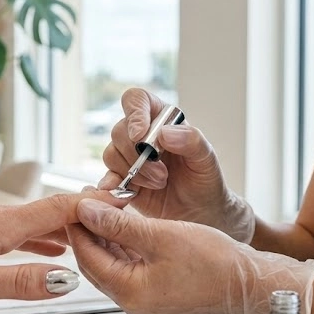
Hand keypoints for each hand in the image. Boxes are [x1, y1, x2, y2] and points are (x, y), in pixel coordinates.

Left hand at [0, 190, 125, 307]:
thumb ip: (19, 282)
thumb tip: (65, 279)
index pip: (58, 207)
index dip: (93, 205)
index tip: (124, 204)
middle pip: (49, 211)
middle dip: (84, 219)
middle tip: (117, 228)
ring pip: (31, 220)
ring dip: (61, 230)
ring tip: (89, 242)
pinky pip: (13, 228)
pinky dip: (37, 237)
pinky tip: (44, 251)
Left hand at [67, 199, 313, 313]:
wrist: (248, 281)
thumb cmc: (215, 261)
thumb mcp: (162, 234)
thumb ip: (120, 224)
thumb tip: (86, 210)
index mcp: (131, 293)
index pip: (88, 257)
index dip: (79, 226)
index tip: (77, 200)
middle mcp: (132, 302)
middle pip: (94, 262)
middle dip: (88, 231)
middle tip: (88, 201)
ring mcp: (143, 299)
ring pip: (109, 263)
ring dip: (104, 236)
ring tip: (104, 207)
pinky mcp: (154, 292)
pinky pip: (126, 267)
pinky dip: (121, 245)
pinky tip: (122, 223)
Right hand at [99, 88, 256, 242]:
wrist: (200, 213)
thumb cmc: (205, 180)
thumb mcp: (206, 159)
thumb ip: (191, 140)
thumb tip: (164, 133)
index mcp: (161, 119)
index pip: (136, 100)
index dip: (134, 114)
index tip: (140, 137)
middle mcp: (141, 134)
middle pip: (120, 130)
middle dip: (138, 156)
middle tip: (162, 175)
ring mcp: (128, 157)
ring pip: (111, 154)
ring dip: (134, 173)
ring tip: (159, 185)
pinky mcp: (121, 180)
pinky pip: (106, 177)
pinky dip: (113, 186)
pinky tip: (129, 194)